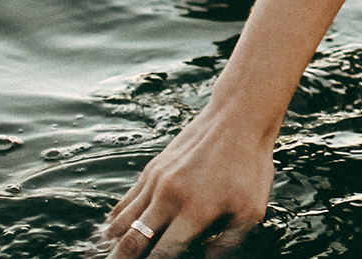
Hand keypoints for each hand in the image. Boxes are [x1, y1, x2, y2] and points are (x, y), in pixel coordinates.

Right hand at [104, 115, 273, 257]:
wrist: (237, 117)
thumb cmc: (249, 164)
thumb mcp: (252, 209)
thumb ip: (228, 242)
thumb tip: (206, 258)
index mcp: (194, 211)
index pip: (162, 253)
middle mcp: (169, 197)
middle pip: (133, 241)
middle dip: (121, 258)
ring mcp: (157, 180)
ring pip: (123, 220)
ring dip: (114, 241)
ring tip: (109, 254)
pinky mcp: (152, 168)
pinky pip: (126, 199)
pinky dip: (116, 218)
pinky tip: (111, 229)